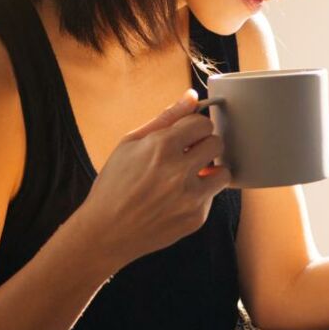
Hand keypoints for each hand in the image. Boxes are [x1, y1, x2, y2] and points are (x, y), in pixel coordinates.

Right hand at [69, 89, 233, 270]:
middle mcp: (179, 172)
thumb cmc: (114, 184)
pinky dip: (199, 195)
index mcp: (162, 147)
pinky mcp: (197, 218)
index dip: (194, 128)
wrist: (105, 232)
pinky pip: (212, 197)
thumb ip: (166, 118)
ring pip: (223, 172)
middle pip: (217, 143)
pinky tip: (177, 199)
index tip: (186, 136)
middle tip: (187, 155)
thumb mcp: (131, 144)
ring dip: (209, 171)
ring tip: (187, 176)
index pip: (203, 123)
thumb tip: (192, 97)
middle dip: (203, 146)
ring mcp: (190, 197)